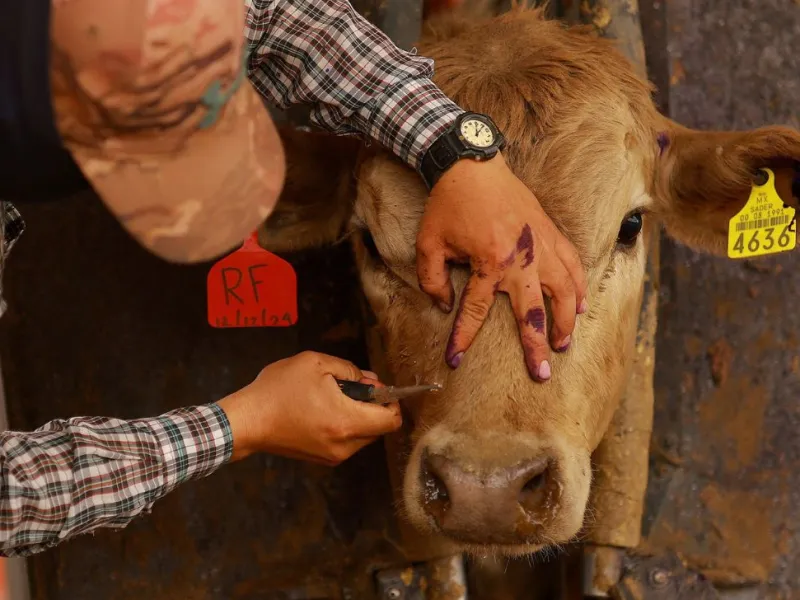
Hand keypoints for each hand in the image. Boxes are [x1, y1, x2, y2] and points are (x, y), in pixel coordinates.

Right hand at [217, 352, 400, 464]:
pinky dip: (344, 426)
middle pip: (379, 428)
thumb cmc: (279, 389)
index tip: (376, 387)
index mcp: (347, 422)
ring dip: (358, 416)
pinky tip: (322, 411)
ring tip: (331, 397)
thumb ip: (349, 370)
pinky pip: (347, 442)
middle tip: (349, 387)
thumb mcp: (314, 364)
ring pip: (363, 436)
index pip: (392, 420)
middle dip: (372, 406)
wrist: (247, 421)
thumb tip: (370, 381)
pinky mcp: (322, 460)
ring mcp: (333, 456)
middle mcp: (345, 445)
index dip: (391, 401)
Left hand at [416, 153, 586, 381]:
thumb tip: (445, 306)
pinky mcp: (550, 231)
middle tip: (542, 373)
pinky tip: (580, 305)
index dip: (463, 337)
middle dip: (536, 346)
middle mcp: (521, 258)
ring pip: (563, 291)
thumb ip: (433, 279)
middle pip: (533, 312)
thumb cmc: (448, 204)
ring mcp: (540, 245)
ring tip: (565, 344)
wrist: (471, 164)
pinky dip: (579, 286)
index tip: (455, 359)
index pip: (476, 311)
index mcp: (488, 263)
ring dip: (565, 321)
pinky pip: (572, 264)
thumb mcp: (429, 244)